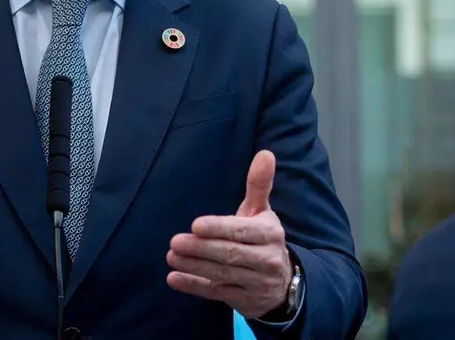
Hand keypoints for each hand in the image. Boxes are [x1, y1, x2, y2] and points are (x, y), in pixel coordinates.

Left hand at [166, 150, 292, 318]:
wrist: (282, 283)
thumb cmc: (262, 238)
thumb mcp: (261, 212)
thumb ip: (259, 184)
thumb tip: (265, 154)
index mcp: (270, 234)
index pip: (242, 231)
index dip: (219, 228)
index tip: (196, 225)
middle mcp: (266, 260)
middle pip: (229, 254)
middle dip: (201, 248)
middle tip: (175, 241)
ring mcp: (255, 283)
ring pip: (221, 275)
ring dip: (194, 266)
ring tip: (171, 255)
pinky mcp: (243, 301)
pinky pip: (216, 293)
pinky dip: (194, 287)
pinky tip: (174, 278)